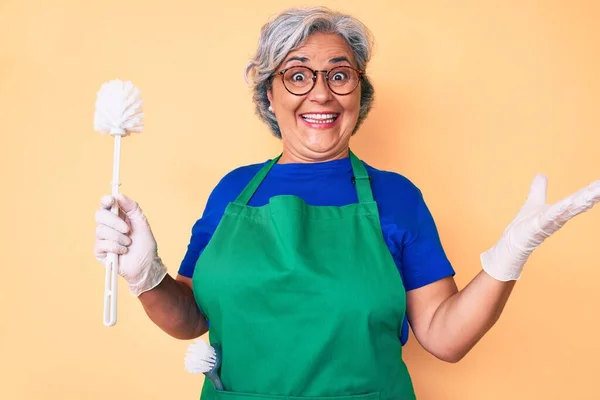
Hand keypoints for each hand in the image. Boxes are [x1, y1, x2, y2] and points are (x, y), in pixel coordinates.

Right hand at [94, 194, 167, 295]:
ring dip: (119, 238)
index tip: (111, 200)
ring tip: (129, 243)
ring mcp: (102, 238)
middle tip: (127, 230)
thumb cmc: (145, 244)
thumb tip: (118, 195)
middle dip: (115, 222)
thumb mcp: (142, 222)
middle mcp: (108, 226)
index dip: (106, 200)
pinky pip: (102, 244)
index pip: (106, 204)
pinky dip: (116, 247)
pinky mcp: (100, 251)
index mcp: (117, 217)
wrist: (146, 265)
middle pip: (100, 215)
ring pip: (101, 230)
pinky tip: (124, 251)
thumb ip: (132, 207)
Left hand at [480, 174, 599, 280]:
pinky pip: (551, 217)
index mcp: (560, 210)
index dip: (591, 190)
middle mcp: (559, 216)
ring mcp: (550, 222)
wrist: (513, 242)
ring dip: (583, 201)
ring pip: (570, 209)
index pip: (579, 198)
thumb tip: (541, 175)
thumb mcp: (534, 201)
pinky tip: (569, 203)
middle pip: (579, 203)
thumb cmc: (525, 225)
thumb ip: (538, 188)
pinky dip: (560, 210)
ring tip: (597, 191)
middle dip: (593, 194)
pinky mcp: (539, 226)